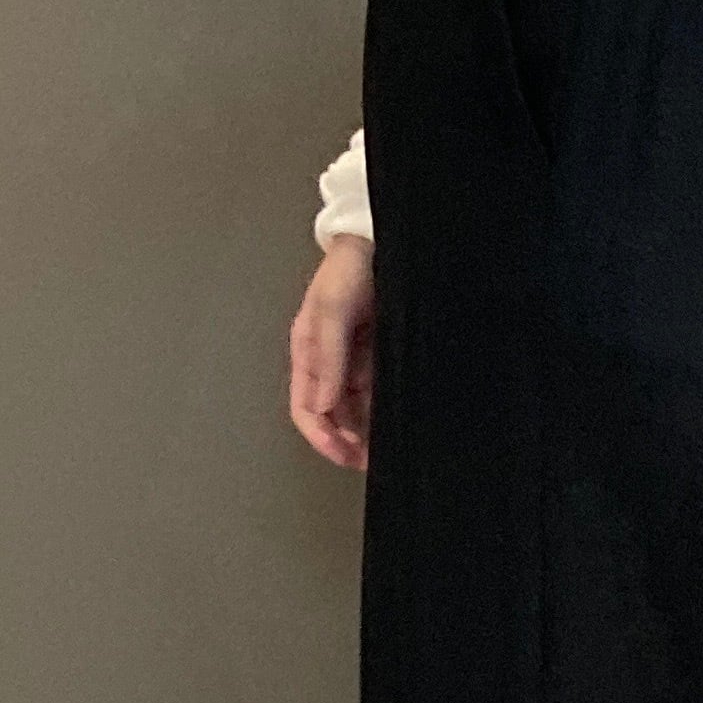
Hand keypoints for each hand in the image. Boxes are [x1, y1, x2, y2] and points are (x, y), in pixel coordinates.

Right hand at [289, 234, 375, 469]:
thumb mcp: (334, 311)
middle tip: (370, 462)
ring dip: (366, 431)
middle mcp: (328, 363)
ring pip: (355, 409)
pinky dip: (382, 410)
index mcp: (307, 354)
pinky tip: (397, 422)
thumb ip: (329, 359)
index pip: (306, 409)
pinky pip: (376, 391)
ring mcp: (352, 361)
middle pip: (331, 416)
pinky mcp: (376, 356)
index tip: (344, 455)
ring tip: (386, 449)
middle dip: (347, 442)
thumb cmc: (348, 269)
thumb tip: (321, 407)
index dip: (322, 437)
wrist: (377, 241)